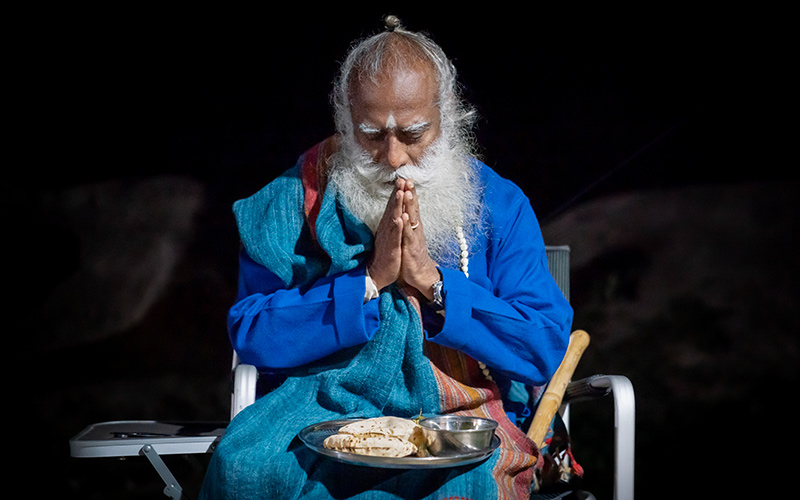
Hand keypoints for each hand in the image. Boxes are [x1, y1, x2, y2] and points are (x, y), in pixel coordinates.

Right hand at [367, 181, 404, 290]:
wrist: (377, 274)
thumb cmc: (385, 255)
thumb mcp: (389, 236)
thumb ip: (391, 223)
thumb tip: (393, 211)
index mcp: (388, 226)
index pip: (393, 206)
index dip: (397, 193)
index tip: (402, 179)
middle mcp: (387, 229)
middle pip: (392, 208)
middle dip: (397, 193)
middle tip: (401, 179)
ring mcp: (389, 238)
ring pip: (393, 219)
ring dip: (396, 206)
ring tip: (400, 192)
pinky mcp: (392, 248)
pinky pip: (395, 236)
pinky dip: (397, 227)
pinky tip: (399, 218)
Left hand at [398, 179, 440, 300]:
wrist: (420, 274)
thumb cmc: (412, 254)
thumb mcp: (409, 236)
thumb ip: (407, 224)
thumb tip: (404, 211)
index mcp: (414, 225)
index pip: (411, 206)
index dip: (408, 192)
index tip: (405, 178)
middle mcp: (415, 229)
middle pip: (413, 208)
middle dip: (410, 193)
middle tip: (408, 179)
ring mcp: (414, 237)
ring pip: (412, 218)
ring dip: (409, 205)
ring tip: (407, 192)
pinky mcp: (410, 248)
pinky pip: (408, 235)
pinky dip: (406, 226)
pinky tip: (404, 217)